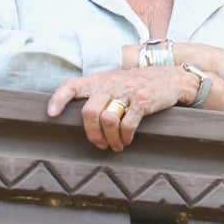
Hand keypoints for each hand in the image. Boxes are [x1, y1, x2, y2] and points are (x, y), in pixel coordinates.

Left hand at [47, 67, 188, 151]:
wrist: (171, 78)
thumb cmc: (140, 84)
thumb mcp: (116, 82)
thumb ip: (99, 93)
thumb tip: (83, 119)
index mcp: (100, 80)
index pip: (73, 85)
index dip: (59, 99)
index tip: (52, 114)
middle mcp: (111, 83)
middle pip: (89, 112)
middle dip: (92, 134)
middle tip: (99, 145)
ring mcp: (127, 91)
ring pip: (107, 120)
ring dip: (110, 139)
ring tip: (115, 146)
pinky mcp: (142, 100)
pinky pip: (127, 124)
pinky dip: (125, 137)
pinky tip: (127, 140)